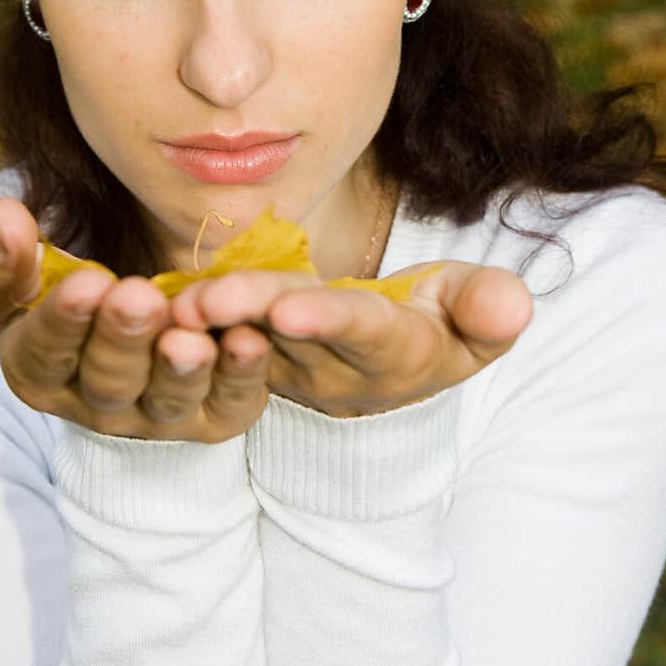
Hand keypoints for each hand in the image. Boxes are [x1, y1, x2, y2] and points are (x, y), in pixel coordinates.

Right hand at [0, 197, 275, 441]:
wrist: (139, 338)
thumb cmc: (70, 304)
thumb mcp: (22, 285)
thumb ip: (2, 256)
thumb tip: (2, 213)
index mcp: (41, 371)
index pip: (44, 351)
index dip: (62, 320)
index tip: (85, 281)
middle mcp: (98, 403)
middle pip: (109, 379)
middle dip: (123, 339)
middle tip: (140, 298)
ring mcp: (158, 415)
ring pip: (169, 397)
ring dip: (182, 368)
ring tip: (191, 338)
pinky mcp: (214, 416)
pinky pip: (231, 400)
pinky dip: (242, 374)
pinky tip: (250, 339)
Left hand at [169, 260, 534, 417]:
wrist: (388, 367)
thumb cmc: (438, 326)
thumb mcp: (474, 319)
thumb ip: (489, 309)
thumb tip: (513, 304)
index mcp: (391, 350)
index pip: (360, 330)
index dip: (327, 320)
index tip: (293, 309)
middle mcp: (330, 363)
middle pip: (287, 330)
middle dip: (250, 312)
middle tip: (207, 302)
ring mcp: (284, 361)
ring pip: (244, 332)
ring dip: (207, 320)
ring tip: (173, 302)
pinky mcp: (249, 351)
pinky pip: (216, 333)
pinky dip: (186, 317)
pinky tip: (152, 298)